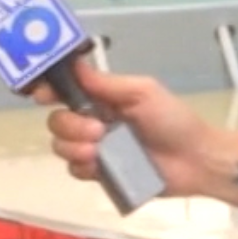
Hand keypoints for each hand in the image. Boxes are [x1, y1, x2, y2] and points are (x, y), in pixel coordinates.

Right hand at [37, 59, 237, 210]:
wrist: (195, 160)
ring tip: (99, 152)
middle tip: (97, 132)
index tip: (42, 95)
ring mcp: (96, 149)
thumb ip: (106, 83)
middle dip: (69, 125)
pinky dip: (83, 167)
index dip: (48, 90)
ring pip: (61, 146)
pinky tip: (100, 167)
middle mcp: (94, 121)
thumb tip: (74, 64)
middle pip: (57, 120)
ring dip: (74, 147)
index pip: (66, 90)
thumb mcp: (142, 92)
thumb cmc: (173, 120)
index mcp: (104, 98)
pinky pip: (75, 170)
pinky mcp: (101, 174)